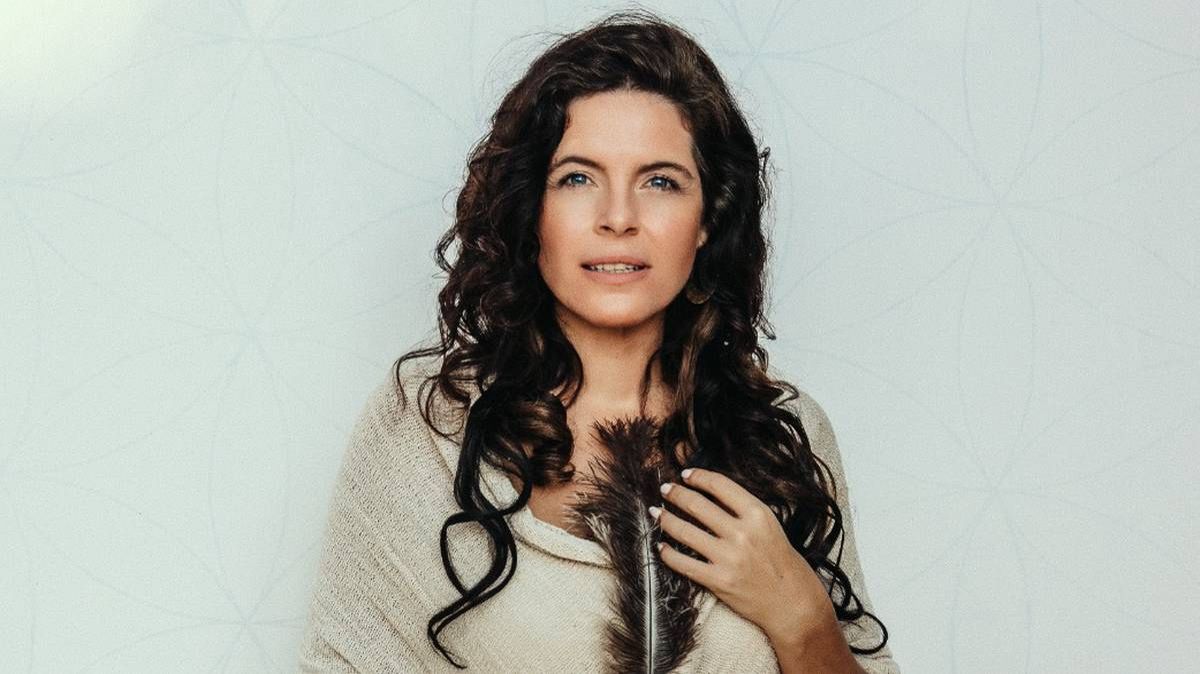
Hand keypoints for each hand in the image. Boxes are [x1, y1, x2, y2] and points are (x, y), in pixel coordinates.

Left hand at [650, 468, 834, 641]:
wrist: (792, 602)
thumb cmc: (782, 562)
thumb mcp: (770, 526)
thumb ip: (743, 510)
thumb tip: (709, 494)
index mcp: (758, 514)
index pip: (720, 485)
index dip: (698, 476)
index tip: (686, 474)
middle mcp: (742, 533)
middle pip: (697, 504)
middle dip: (676, 494)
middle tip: (665, 489)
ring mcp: (728, 558)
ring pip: (685, 531)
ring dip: (665, 519)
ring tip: (656, 512)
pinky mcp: (718, 580)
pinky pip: (683, 563)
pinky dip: (667, 553)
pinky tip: (661, 545)